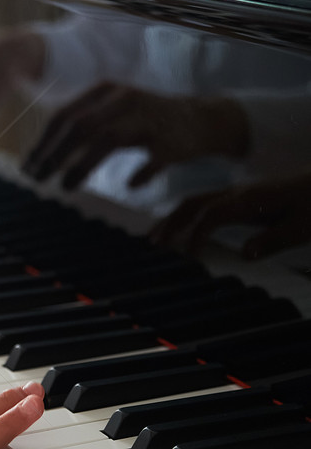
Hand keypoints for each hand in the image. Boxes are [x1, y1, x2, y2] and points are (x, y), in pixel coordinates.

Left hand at [24, 82, 249, 189]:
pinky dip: (140, 174)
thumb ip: (81, 125)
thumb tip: (41, 153)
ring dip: (82, 166)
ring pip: (108, 140)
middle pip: (80, 127)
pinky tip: (128, 185)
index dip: (43, 142)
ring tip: (65, 187)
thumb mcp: (112, 112)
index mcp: (106, 91)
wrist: (202, 119)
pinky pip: (152, 161)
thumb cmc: (145, 121)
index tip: (28, 166)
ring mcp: (149, 119)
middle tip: (38, 179)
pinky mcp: (171, 141)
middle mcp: (125, 99)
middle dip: (54, 155)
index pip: (64, 116)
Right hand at [151, 173, 310, 258]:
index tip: (190, 257)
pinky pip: (207, 201)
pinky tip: (180, 225)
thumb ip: (273, 240)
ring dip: (174, 217)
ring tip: (156, 236)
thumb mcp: (304, 226)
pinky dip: (187, 213)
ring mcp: (239, 192)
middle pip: (194, 203)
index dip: (196, 235)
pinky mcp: (243, 196)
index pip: (211, 215)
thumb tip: (243, 254)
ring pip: (196, 200)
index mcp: (251, 199)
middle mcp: (240, 192)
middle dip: (170, 222)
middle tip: (152, 243)